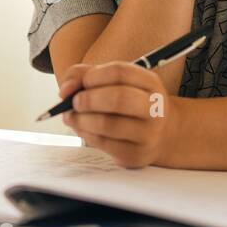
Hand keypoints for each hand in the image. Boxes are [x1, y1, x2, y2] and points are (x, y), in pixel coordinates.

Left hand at [56, 61, 175, 168]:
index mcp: (150, 82)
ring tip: (72, 117)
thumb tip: (65, 90)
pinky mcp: (136, 154)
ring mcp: (148, 133)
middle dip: (88, 99)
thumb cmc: (128, 104)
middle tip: (74, 102)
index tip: (83, 83)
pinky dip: (86, 135)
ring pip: (108, 124)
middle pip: (118, 98)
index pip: (119, 72)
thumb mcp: (113, 82)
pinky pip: (104, 144)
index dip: (94, 76)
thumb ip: (84, 75)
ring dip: (81, 120)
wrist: (161, 135)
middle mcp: (154, 107)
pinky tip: (83, 129)